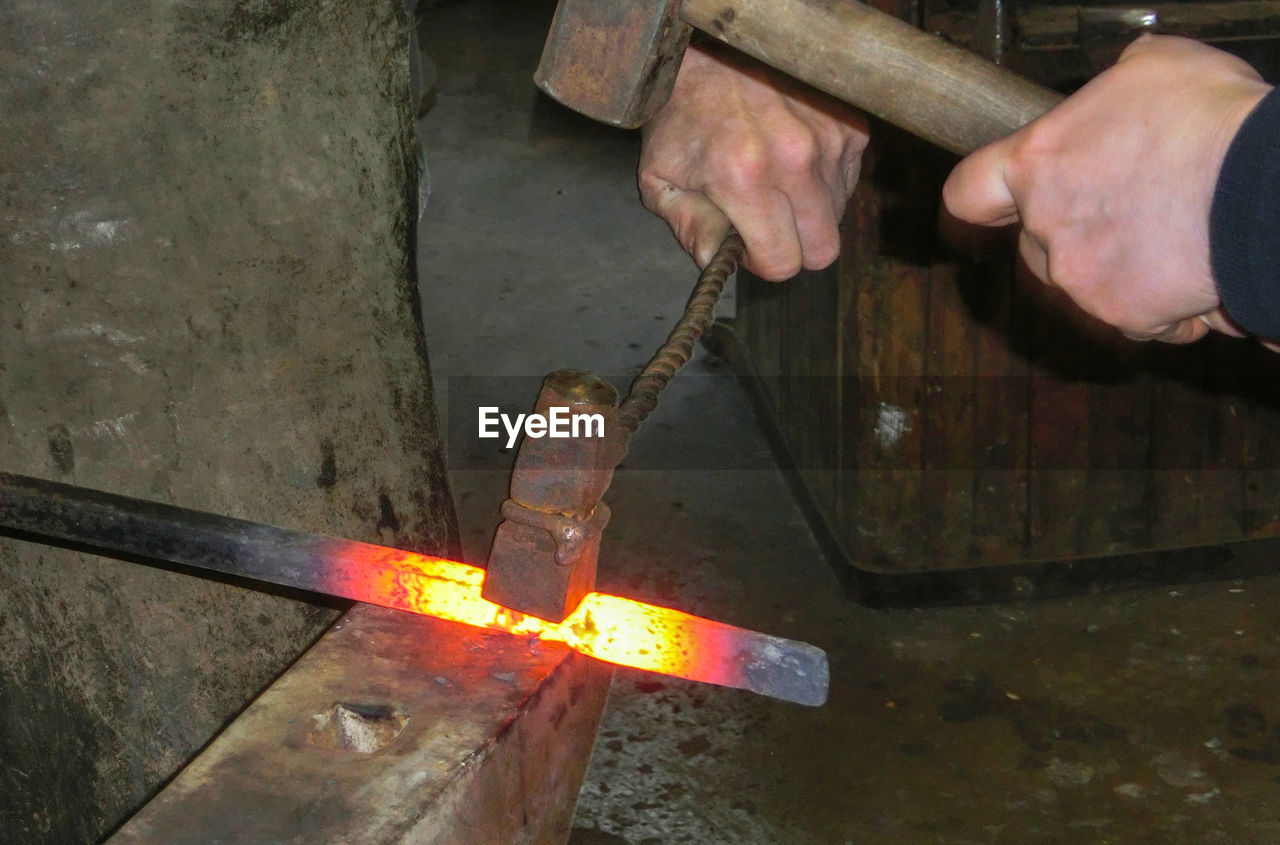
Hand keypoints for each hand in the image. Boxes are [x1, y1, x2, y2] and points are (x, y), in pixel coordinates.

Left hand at [638, 43, 869, 280]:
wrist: (713, 51)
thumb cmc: (683, 114)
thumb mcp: (660, 176)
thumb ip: (687, 226)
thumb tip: (716, 259)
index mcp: (744, 178)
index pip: (782, 262)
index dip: (763, 262)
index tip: (749, 245)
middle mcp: (794, 159)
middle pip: (823, 250)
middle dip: (795, 247)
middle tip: (767, 223)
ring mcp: (828, 140)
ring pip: (836, 216)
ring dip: (808, 212)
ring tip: (774, 181)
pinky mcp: (849, 126)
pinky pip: (847, 181)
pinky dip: (823, 181)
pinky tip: (792, 160)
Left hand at [942, 35, 1271, 341]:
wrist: (1262, 188)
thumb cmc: (1209, 118)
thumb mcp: (1153, 69)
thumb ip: (1113, 91)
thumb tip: (1121, 93)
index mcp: (1035, 162)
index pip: (968, 192)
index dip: (983, 200)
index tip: (995, 206)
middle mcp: (1045, 226)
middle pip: (1035, 244)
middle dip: (1074, 233)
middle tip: (1129, 210)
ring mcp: (1079, 277)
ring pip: (1085, 283)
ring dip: (1122, 269)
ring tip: (1178, 236)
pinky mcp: (1122, 316)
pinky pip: (1136, 321)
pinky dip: (1163, 310)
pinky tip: (1196, 280)